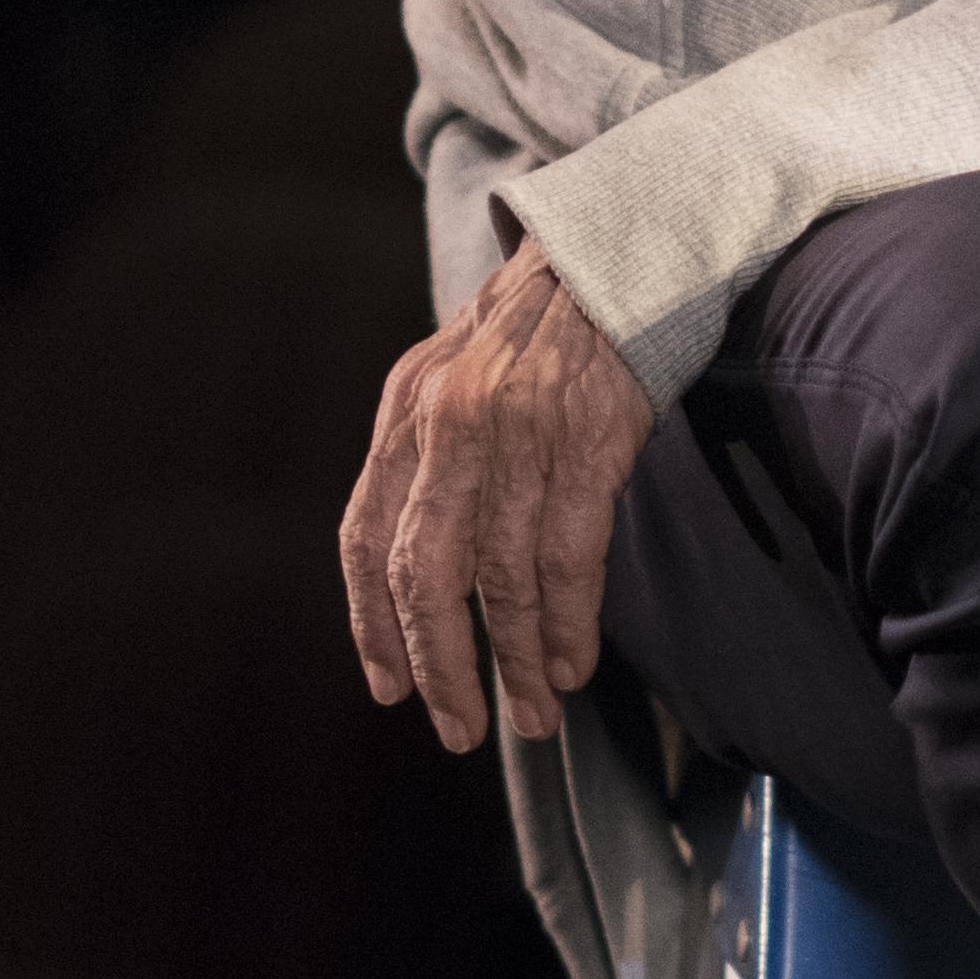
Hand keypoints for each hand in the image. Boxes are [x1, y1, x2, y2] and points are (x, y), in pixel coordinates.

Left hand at [338, 241, 657, 757]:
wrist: (616, 250)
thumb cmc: (538, 328)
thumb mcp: (453, 375)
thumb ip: (427, 458)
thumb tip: (416, 569)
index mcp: (403, 411)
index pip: (363, 539)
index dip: (372, 624)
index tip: (390, 688)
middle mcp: (446, 423)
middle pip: (424, 574)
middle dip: (442, 665)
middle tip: (461, 728)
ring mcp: (516, 431)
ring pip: (503, 577)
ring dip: (519, 659)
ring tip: (536, 712)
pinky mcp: (586, 439)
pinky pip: (568, 555)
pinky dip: (568, 620)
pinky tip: (573, 660)